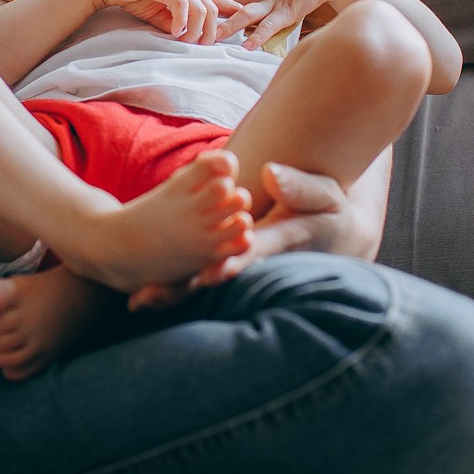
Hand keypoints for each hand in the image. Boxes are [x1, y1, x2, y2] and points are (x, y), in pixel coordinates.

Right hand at [87, 0, 233, 45]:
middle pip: (213, 7)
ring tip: (186, 41)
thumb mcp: (163, 15)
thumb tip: (194, 39)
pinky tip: (175, 32)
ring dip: (196, 29)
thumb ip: (179, 24)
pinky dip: (181, 21)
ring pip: (200, 7)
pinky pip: (181, 4)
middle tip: (202, 46)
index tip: (239, 31)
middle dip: (211, 31)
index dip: (232, 13)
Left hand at [126, 160, 385, 310]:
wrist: (334, 241)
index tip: (208, 272)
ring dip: (174, 292)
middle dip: (186, 287)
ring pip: (203, 283)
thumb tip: (269, 174)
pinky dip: (176, 285)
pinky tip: (142, 294)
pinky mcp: (229, 266)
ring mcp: (239, 268)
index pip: (250, 255)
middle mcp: (254, 263)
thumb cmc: (330, 214)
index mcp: (278, 244)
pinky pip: (199, 278)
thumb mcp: (325, 196)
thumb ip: (299, 187)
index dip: (229, 264)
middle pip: (216, 277)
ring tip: (139, 300)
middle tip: (151, 295)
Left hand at [216, 0, 339, 49]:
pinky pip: (270, 25)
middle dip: (208, 11)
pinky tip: (247, 46)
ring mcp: (272, 2)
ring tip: (212, 36)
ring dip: (228, 25)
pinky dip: (259, 36)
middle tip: (189, 21)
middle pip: (228, 1)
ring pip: (245, 14)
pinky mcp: (287, 12)